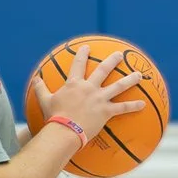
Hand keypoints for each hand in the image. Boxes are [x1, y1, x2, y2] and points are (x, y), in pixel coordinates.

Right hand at [31, 43, 145, 142]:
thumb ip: (40, 88)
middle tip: (120, 55)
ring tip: (139, 75)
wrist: (64, 130)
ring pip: (118, 86)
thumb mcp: (44, 100)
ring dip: (130, 80)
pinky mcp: (106, 111)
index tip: (87, 47)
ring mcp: (99, 98)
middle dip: (113, 61)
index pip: (78, 64)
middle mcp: (89, 87)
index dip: (83, 55)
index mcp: (74, 84)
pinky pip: (123, 108)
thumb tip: (34, 79)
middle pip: (103, 70)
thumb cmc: (54, 117)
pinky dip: (133, 106)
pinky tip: (143, 104)